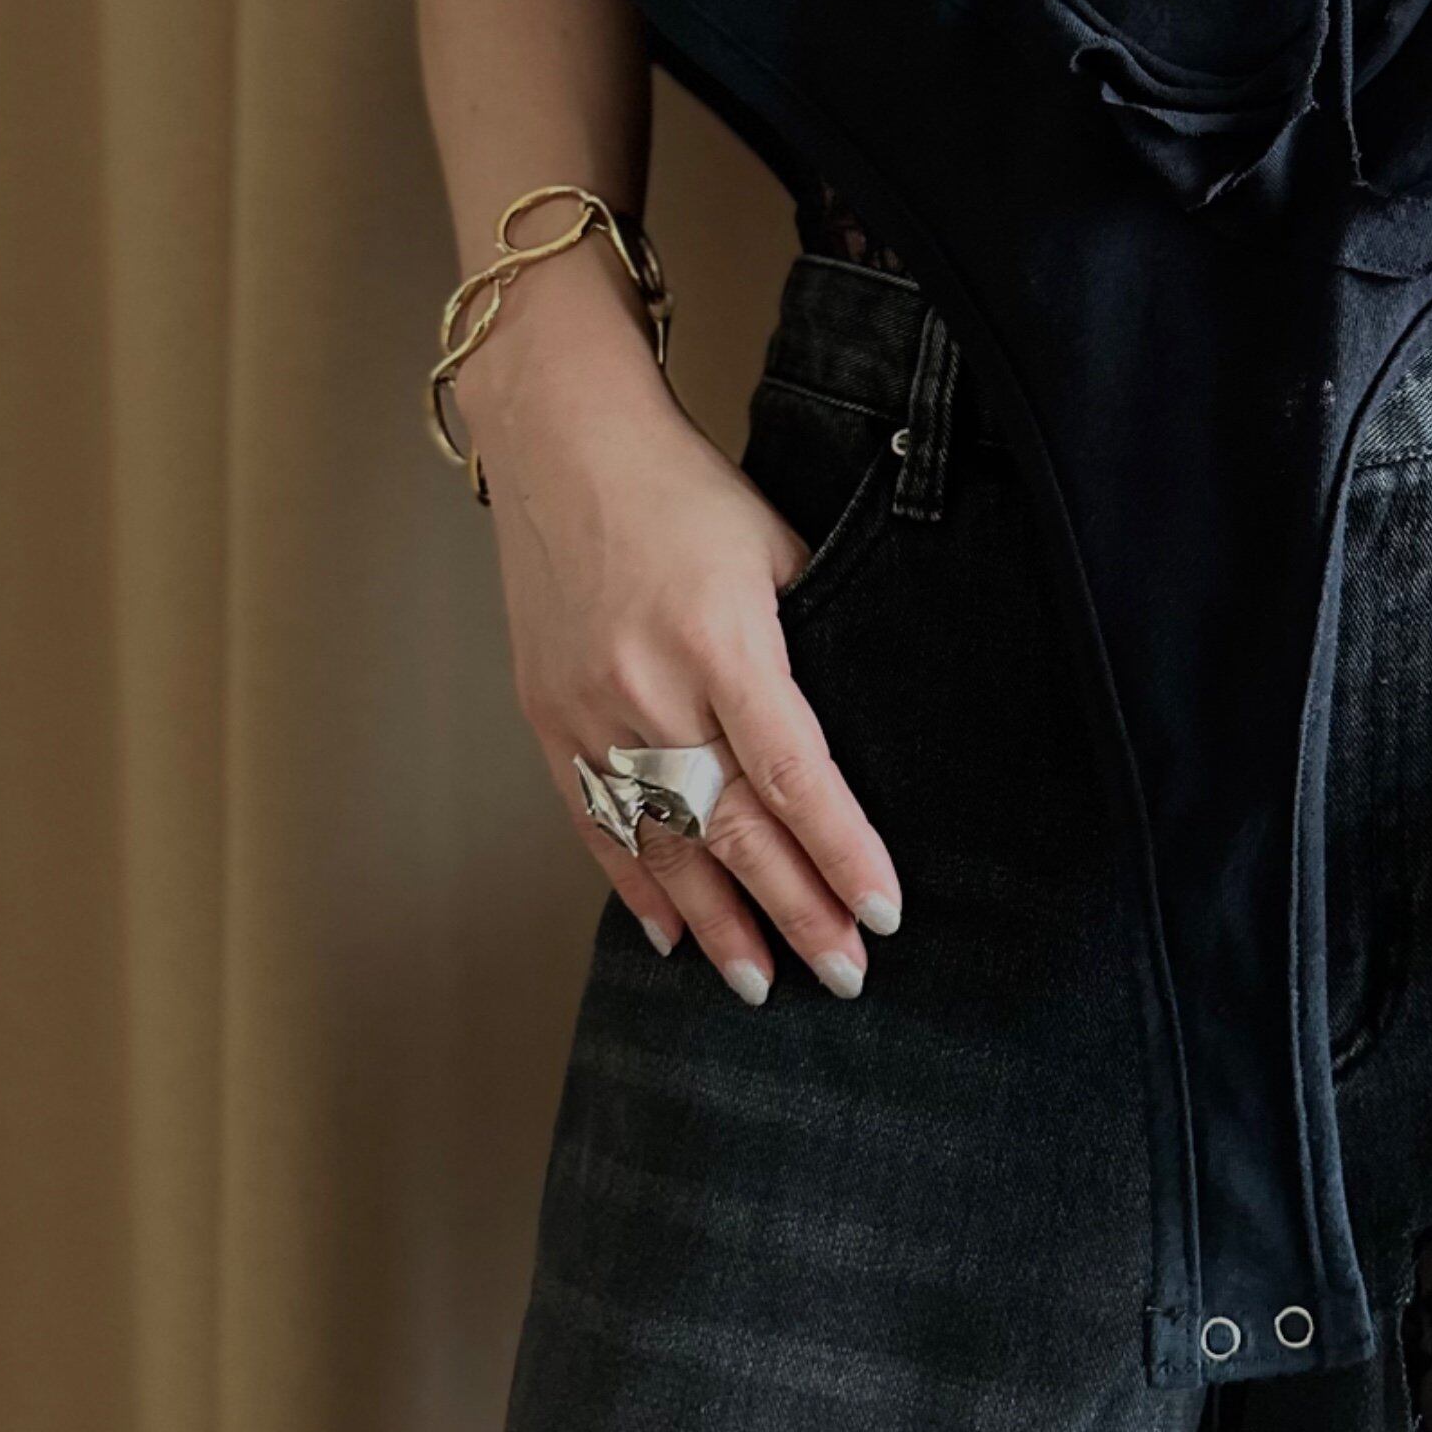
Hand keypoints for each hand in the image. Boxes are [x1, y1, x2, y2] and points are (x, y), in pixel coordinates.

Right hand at [462, 257, 901, 1003]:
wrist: (563, 445)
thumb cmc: (682, 490)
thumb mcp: (776, 546)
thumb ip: (811, 638)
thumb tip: (853, 725)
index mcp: (722, 643)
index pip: (797, 776)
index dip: (841, 853)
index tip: (883, 913)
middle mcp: (651, 691)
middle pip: (735, 830)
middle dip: (795, 912)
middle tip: (845, 975)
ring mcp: (590, 714)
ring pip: (663, 845)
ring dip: (720, 923)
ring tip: (762, 986)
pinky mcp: (548, 720)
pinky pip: (596, 824)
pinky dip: (636, 886)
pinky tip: (673, 933)